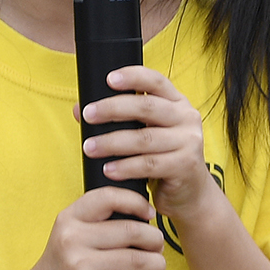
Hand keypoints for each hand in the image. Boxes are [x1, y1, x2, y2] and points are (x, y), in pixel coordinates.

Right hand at [0, 185, 164, 269]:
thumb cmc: (62, 267)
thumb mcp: (69, 235)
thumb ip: (96, 222)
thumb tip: (142, 216)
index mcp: (69, 219)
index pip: (108, 198)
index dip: (135, 202)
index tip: (148, 214)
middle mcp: (72, 238)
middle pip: (131, 231)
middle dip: (154, 240)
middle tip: (157, 247)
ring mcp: (80, 264)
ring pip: (137, 260)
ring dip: (156, 265)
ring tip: (157, 268)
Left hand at [82, 67, 219, 220]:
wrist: (190, 193)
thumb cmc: (162, 157)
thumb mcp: (144, 133)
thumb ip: (118, 119)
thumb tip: (79, 109)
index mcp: (177, 102)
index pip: (156, 81)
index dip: (133, 76)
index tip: (109, 79)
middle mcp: (186, 117)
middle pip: (147, 107)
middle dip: (113, 109)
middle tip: (88, 115)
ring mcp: (189, 141)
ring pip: (145, 138)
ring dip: (112, 143)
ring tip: (90, 148)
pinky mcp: (186, 165)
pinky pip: (150, 164)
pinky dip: (126, 167)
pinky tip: (109, 170)